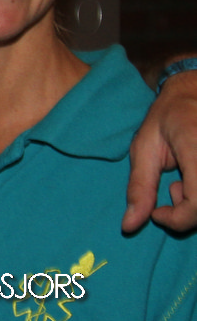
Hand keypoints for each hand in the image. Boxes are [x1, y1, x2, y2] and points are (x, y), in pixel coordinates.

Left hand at [125, 69, 196, 232]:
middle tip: (171, 191)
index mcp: (196, 150)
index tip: (156, 213)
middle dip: (185, 213)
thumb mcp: (143, 149)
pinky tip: (192, 180)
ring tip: (181, 183)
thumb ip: (139, 187)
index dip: (178, 219)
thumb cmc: (166, 118)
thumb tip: (129, 226)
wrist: (193, 94)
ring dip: (195, 206)